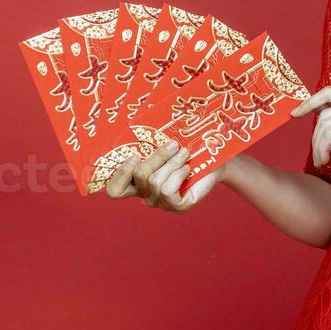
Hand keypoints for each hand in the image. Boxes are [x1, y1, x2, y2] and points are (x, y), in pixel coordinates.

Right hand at [104, 138, 225, 212]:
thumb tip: (139, 123)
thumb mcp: (165, 144)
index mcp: (138, 182)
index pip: (115, 191)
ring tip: (185, 154)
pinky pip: (167, 190)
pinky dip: (178, 174)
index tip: (134, 156)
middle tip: (173, 144)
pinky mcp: (177, 206)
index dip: (120, 175)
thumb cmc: (188, 150)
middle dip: (157, 157)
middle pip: (139, 176)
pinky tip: (188, 169)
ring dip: (172, 163)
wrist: (215, 160)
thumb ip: (149, 142)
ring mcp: (161, 203)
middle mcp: (146, 196)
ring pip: (155, 182)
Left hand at [291, 87, 330, 197]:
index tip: (295, 113)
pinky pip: (329, 135)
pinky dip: (321, 150)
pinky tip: (324, 161)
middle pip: (324, 112)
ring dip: (317, 146)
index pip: (329, 92)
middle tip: (317, 153)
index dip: (309, 102)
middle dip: (315, 135)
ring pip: (324, 125)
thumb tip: (315, 106)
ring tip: (321, 159)